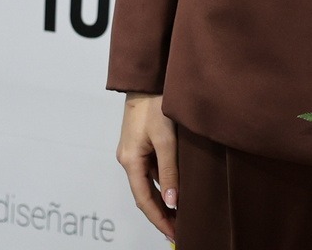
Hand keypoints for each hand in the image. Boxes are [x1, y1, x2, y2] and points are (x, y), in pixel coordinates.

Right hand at [117, 92, 177, 239]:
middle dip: (161, 213)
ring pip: (149, 183)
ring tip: (182, 213)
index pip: (144, 200)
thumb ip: (170, 171)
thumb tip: (173, 202)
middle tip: (180, 229)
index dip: (159, 219)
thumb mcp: (166, 140)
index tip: (173, 234)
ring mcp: (134, 152)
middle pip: (144, 194)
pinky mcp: (141, 144)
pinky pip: (152, 169)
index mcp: (130, 160)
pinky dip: (164, 183)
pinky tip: (178, 188)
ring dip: (164, 199)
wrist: (146, 78)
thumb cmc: (155, 104)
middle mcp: (128, 159)